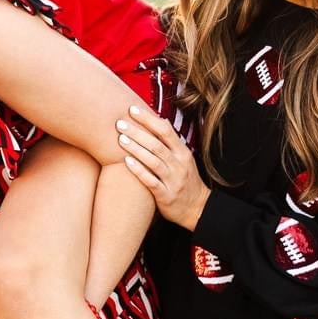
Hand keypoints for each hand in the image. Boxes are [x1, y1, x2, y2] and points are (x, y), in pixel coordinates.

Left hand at [116, 103, 210, 229]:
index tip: (132, 109)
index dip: (148, 119)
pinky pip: (151, 181)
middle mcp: (179, 164)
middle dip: (137, 132)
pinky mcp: (166, 195)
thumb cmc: (185, 179)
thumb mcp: (183, 158)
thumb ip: (171, 142)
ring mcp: (173, 180)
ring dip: (136, 149)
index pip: (165, 130)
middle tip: (120, 123)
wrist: (197, 208)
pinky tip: (126, 162)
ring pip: (153, 161)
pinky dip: (139, 170)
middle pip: (157, 144)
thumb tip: (159, 120)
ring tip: (120, 139)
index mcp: (182, 152)